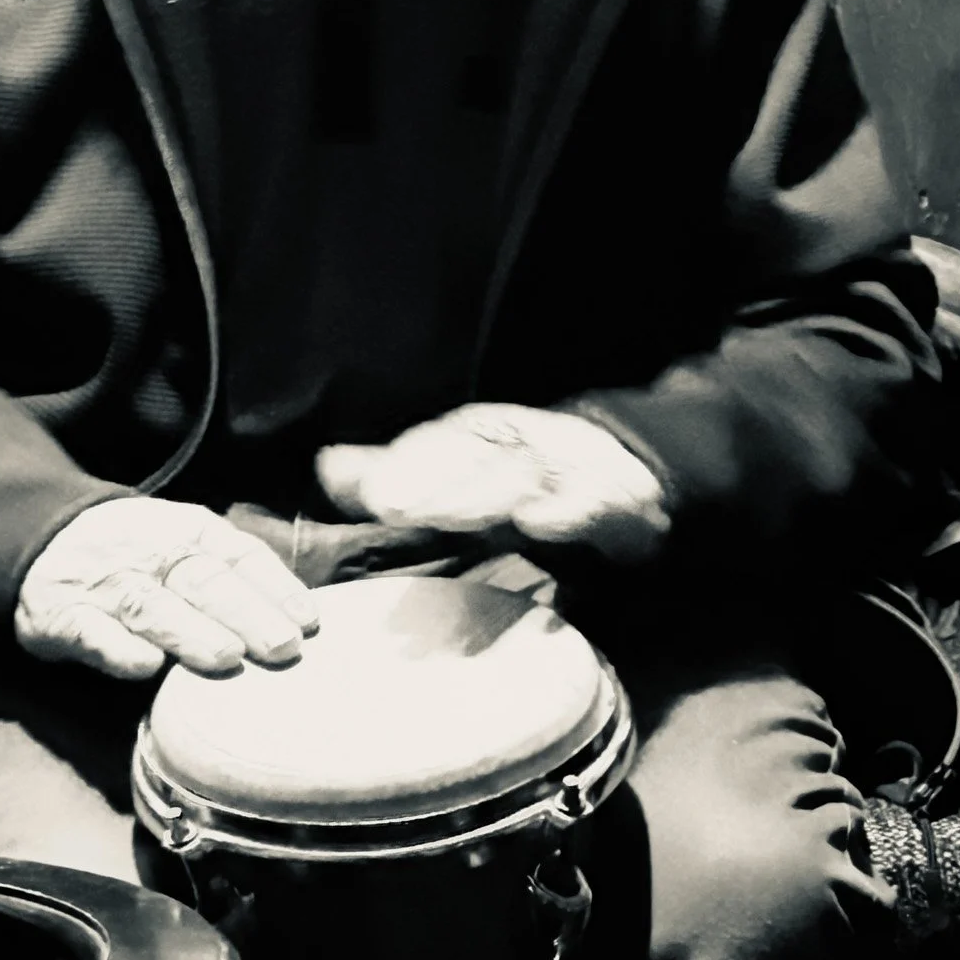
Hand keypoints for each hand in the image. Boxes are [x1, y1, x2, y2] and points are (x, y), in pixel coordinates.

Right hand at [14, 497, 320, 680]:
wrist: (45, 535)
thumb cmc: (139, 553)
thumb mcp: (188, 543)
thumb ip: (235, 575)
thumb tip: (303, 621)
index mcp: (190, 532)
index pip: (240, 556)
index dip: (276, 588)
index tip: (309, 623)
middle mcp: (152, 553)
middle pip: (204, 582)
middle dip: (247, 614)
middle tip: (283, 648)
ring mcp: (106, 584)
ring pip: (152, 606)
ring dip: (190, 632)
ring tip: (227, 658)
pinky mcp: (62, 616)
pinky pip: (91, 632)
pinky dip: (117, 649)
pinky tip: (145, 667)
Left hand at [316, 404, 669, 564]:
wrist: (633, 476)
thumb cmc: (530, 482)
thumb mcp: (464, 475)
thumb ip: (399, 473)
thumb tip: (326, 465)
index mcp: (490, 435)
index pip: (446, 443)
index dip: (410, 463)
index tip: (373, 495)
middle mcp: (529, 444)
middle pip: (478, 461)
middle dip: (436, 485)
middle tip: (393, 507)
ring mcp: (573, 469)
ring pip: (525, 479)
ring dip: (485, 496)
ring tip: (443, 516)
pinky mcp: (615, 500)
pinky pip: (591, 504)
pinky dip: (567, 511)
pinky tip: (539, 524)